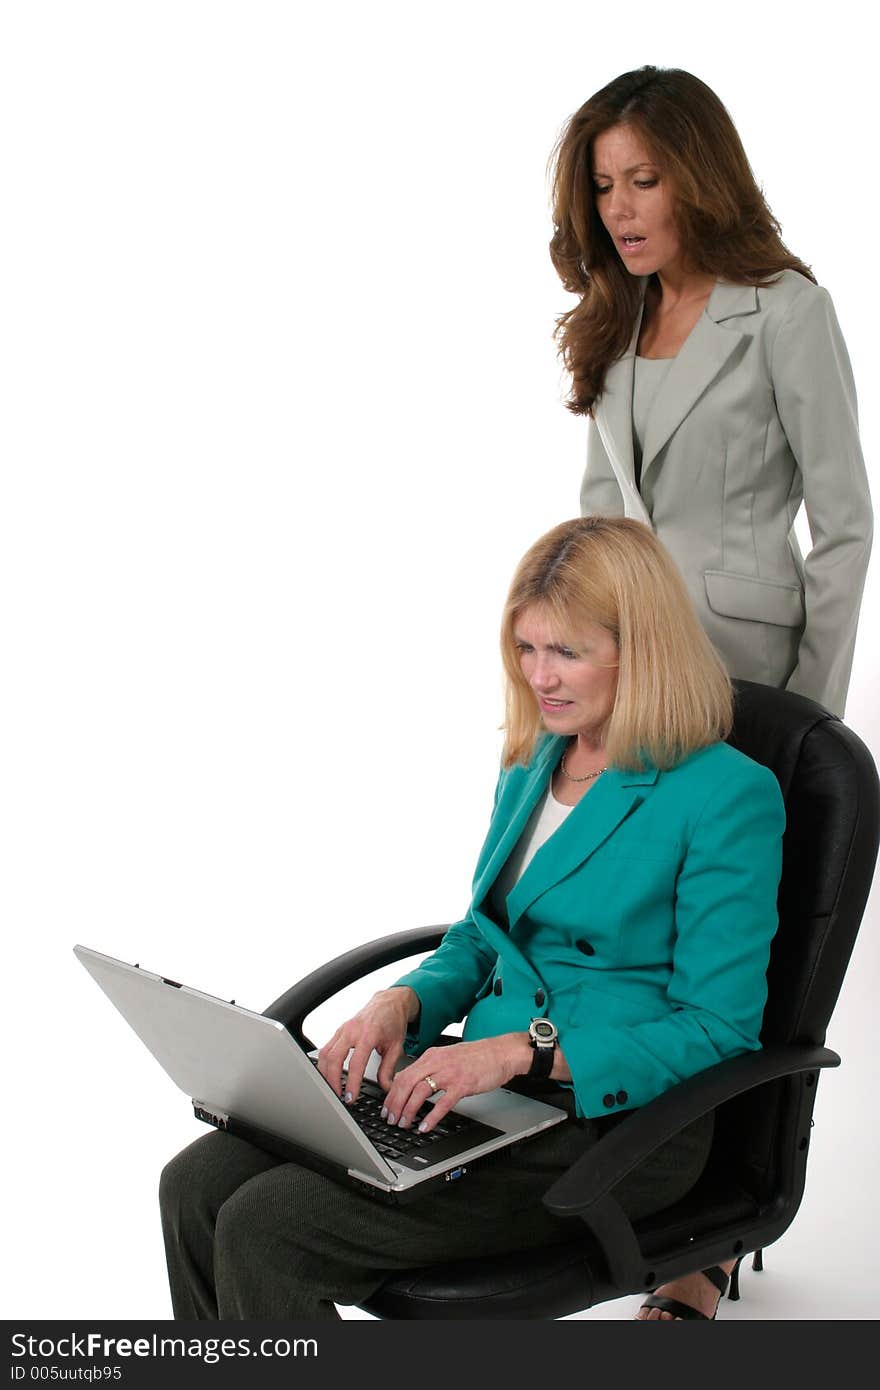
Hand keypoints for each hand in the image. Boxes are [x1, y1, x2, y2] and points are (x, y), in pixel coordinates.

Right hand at [316, 986, 418, 1103]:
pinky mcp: (338, 1030)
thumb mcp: (396, 1047)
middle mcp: (352, 1030)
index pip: (356, 1063)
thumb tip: (385, 1088)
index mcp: (369, 1034)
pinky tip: (328, 1075)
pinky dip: (324, 1064)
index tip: (351, 1097)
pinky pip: (326, 1048)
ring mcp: (343, 1029)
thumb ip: (389, 1069)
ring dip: (325, 1074)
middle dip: (333, 1080)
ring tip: (331, 1090)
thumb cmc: (393, 1021)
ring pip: (325, 1053)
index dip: (352, 1083)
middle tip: (337, 1097)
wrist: (389, 1002)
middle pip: (334, 1058)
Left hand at [381, 1034, 532, 1133]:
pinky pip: (442, 1103)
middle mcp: (437, 1063)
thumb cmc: (477, 1057)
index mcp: (431, 1056)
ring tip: (404, 1124)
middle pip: (406, 1083)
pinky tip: (425, 1127)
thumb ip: (431, 1069)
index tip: (386, 1108)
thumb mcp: (448, 1057)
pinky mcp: (462, 1085)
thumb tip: (414, 1084)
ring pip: (420, 1092)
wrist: (501, 1052)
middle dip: (395, 1104)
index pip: (403, 1075)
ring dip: (409, 1110)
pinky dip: (431, 1117)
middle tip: (390, 1119)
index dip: (391, 1094)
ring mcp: (449, 1073)